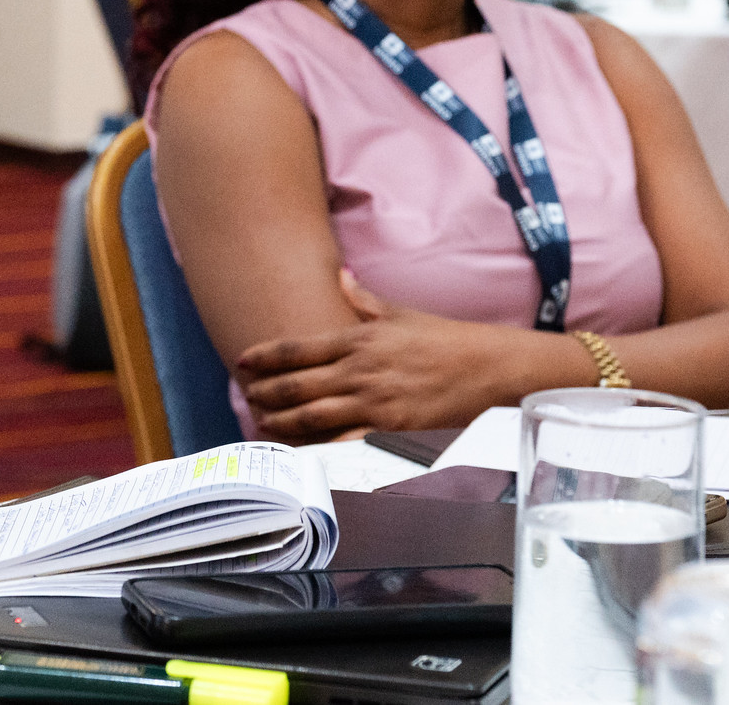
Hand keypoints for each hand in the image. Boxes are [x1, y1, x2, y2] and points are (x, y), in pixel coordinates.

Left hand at [235, 271, 529, 437]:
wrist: (486, 367)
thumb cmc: (444, 338)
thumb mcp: (401, 313)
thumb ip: (363, 300)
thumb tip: (340, 275)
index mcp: (359, 339)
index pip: (297, 348)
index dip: (264, 355)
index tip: (242, 360)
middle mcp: (360, 370)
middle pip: (297, 384)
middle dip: (266, 393)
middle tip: (247, 397)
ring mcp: (374, 400)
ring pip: (313, 415)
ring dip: (283, 422)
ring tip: (263, 424)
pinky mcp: (390, 428)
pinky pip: (344, 441)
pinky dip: (320, 448)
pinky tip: (302, 452)